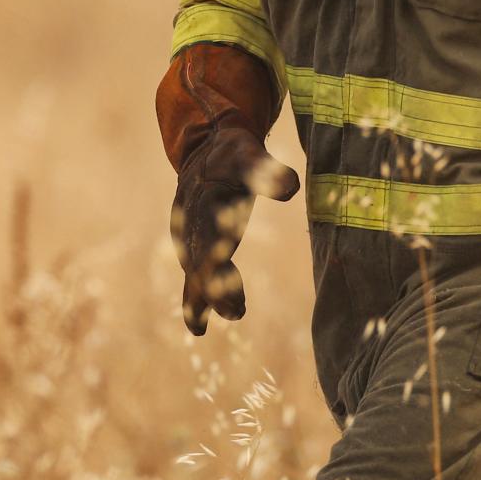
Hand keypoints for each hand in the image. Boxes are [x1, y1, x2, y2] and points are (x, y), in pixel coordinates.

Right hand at [170, 126, 297, 335]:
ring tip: (235, 312)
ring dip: (210, 298)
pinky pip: (193, 278)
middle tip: (237, 310)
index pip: (206, 245)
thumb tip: (290, 186)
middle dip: (214, 291)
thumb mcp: (248, 156)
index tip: (230, 288)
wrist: (207, 151)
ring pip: (195, 277)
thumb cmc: (231, 155)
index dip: (215, 270)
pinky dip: (195, 301)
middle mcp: (190, 228)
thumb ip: (266, 171)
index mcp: (200, 207)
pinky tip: (198, 328)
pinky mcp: (196, 246)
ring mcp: (190, 240)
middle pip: (199, 268)